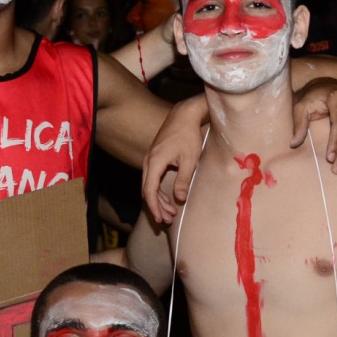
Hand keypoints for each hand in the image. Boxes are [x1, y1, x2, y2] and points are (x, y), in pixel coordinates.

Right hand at [141, 97, 209, 224]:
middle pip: (146, 190)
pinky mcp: (154, 157)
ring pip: (149, 185)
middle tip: (167, 220)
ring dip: (158, 199)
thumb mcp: (189, 160)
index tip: (161, 219)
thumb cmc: (188, 136)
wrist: (184, 115)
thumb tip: (179, 199)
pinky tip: (169, 198)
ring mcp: (149, 159)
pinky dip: (159, 190)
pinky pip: (152, 178)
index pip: (149, 190)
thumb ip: (183, 180)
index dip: (154, 207)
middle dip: (156, 207)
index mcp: (154, 162)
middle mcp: (148, 161)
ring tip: (170, 213)